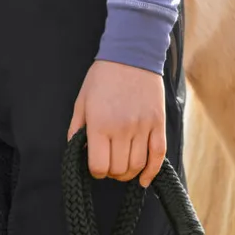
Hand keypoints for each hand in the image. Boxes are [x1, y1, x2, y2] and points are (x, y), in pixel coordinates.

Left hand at [66, 59, 166, 185]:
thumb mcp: (82, 102)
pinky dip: (151, 172)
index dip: (95, 172)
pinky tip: (144, 179)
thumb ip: (77, 129)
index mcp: (99, 125)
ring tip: (123, 169)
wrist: (131, 55)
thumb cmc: (103, 78)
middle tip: (109, 166)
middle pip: (118, 169)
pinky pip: (158, 155)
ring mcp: (143, 127)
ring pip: (137, 165)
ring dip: (129, 173)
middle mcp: (122, 129)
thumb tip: (76, 152)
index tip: (95, 166)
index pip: (98, 166)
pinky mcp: (158, 123)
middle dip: (111, 173)